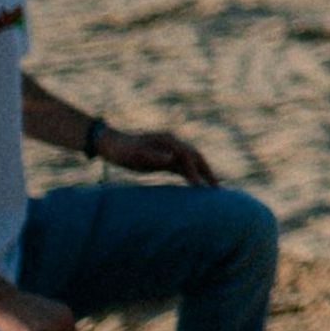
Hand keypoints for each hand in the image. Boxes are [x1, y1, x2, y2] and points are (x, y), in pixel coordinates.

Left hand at [101, 124, 218, 185]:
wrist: (112, 144)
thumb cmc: (123, 150)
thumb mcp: (136, 153)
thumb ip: (154, 155)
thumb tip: (172, 157)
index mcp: (168, 141)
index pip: (188, 156)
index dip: (195, 171)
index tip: (200, 187)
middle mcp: (173, 144)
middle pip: (196, 157)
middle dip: (207, 172)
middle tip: (217, 188)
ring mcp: (170, 151)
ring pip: (192, 163)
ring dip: (202, 174)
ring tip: (212, 189)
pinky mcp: (165, 159)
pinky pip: (183, 167)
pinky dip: (192, 175)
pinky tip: (196, 187)